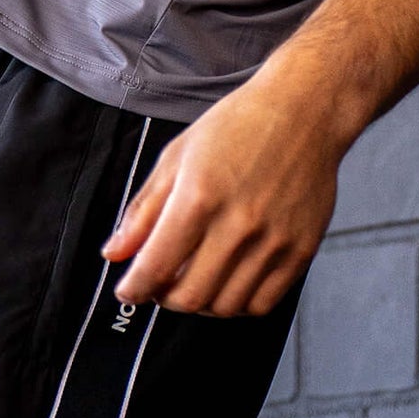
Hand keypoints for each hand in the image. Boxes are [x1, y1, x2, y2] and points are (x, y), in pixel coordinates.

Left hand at [99, 75, 339, 316]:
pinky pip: (262, 304)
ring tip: (195, 279)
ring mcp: (273, 241)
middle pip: (189, 296)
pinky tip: (228, 281)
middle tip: (161, 283)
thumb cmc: (238, 125)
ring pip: (225, 307)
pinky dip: (237, 304)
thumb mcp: (179, 155)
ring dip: (200, 303)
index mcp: (199, 195)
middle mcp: (237, 223)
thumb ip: (144, 209)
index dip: (134, 287)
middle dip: (164, 298)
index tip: (128, 290)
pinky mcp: (300, 250)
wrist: (304, 110)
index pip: (156, 266)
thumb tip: (114, 253)